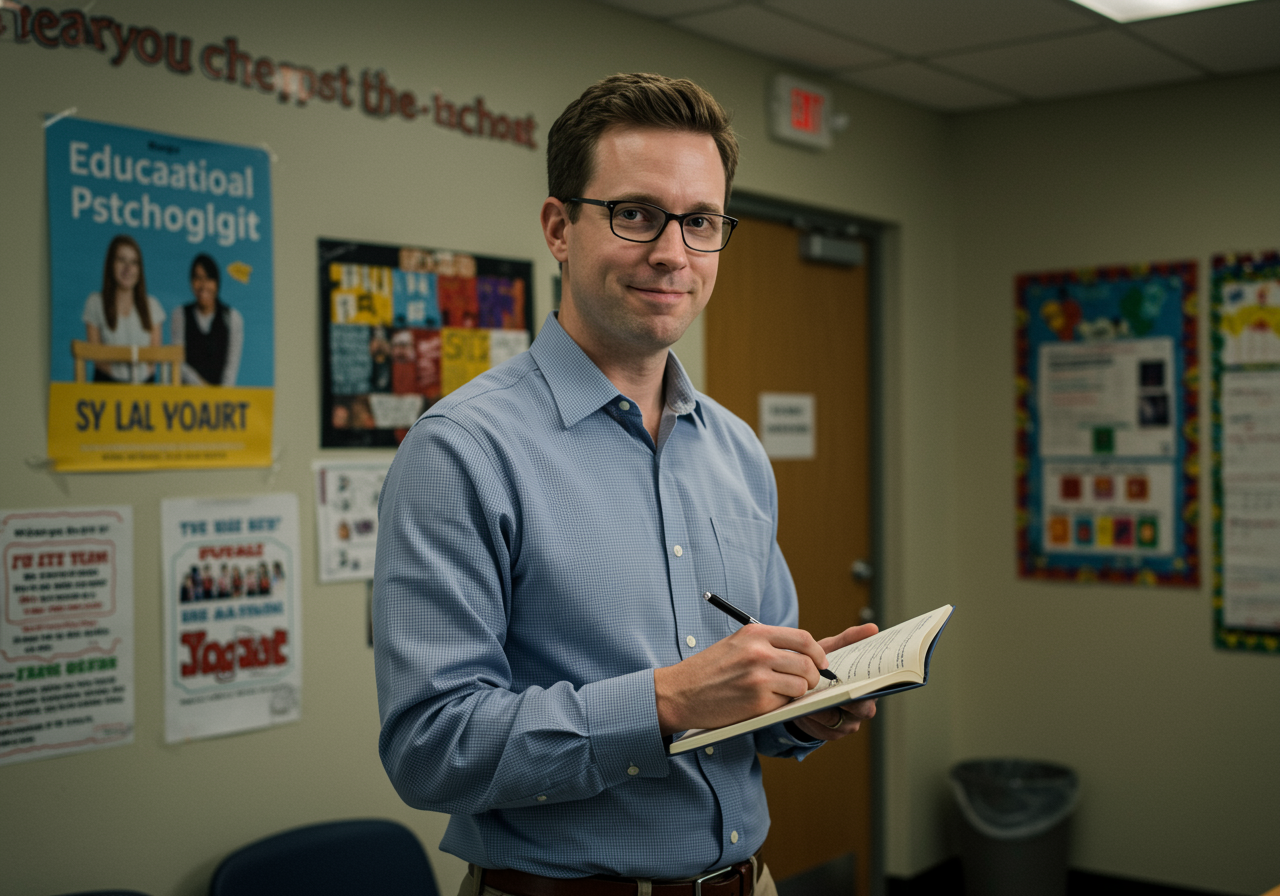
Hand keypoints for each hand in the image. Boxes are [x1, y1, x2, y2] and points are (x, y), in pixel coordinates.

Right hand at [654, 623, 829, 735]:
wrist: (680, 692)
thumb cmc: (708, 670)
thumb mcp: (736, 644)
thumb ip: (766, 644)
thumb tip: (802, 654)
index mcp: (754, 634)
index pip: (803, 639)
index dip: (818, 653)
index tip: (820, 662)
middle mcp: (759, 652)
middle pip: (807, 663)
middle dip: (813, 676)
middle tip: (807, 683)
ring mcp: (759, 678)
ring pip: (801, 685)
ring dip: (799, 692)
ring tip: (784, 694)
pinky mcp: (757, 702)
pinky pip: (786, 703)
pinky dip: (782, 705)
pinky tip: (768, 703)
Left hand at [790, 622, 879, 741]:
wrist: (802, 689)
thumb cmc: (823, 668)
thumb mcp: (834, 651)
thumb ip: (850, 640)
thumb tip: (873, 628)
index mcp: (868, 687)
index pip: (878, 688)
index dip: (874, 684)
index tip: (863, 676)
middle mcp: (863, 708)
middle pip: (864, 708)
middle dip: (850, 699)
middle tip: (836, 689)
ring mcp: (848, 723)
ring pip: (841, 720)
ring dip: (826, 708)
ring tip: (811, 696)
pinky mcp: (831, 734)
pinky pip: (824, 729)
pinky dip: (814, 718)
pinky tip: (803, 708)